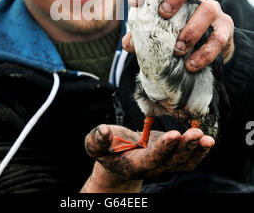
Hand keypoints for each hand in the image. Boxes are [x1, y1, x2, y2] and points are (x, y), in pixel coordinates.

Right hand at [82, 124, 213, 191]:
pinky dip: (198, 149)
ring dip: (196, 149)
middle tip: (195, 133)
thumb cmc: (107, 148)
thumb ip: (97, 140)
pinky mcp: (171, 156)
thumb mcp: (94, 144)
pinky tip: (206, 138)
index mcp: (135, 165)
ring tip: (205, 137)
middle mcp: (153, 167)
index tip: (174, 134)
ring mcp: (164, 163)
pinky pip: (188, 157)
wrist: (118, 156)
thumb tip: (105, 131)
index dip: (164, 148)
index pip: (152, 158)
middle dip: (185, 147)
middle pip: (173, 161)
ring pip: (184, 161)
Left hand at [123, 0, 233, 71]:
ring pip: (207, 10)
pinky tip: (191, 64)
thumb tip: (128, 44)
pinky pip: (219, 37)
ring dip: (191, 30)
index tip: (136, 0)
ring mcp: (214, 10)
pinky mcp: (225, 28)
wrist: (208, 50)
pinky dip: (204, 53)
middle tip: (163, 13)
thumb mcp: (159, 31)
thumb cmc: (178, 33)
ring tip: (178, 49)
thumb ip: (143, 34)